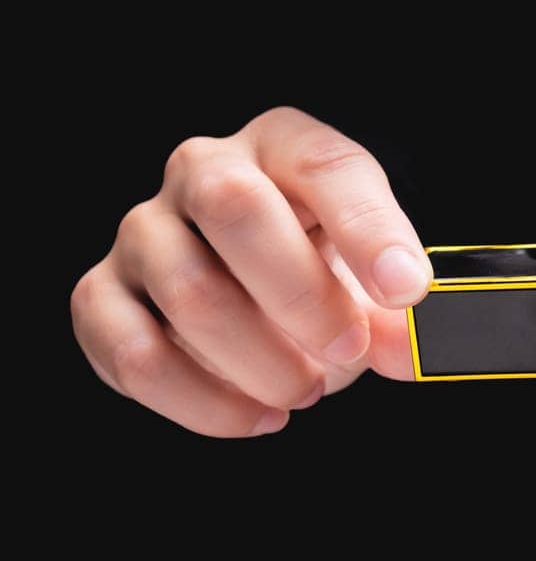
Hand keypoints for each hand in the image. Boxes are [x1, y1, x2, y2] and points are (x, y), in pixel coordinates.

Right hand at [70, 108, 430, 436]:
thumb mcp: (370, 273)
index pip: (325, 165)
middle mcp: (202, 170)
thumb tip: (408, 351)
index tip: (406, 290)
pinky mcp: (101, 297)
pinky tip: (256, 415)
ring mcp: (143, 231)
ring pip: (186, 290)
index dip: (369, 229)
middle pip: (234, 207)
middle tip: (348, 348)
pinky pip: (134, 353)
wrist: (259, 290)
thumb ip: (397, 311)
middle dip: (303, 296)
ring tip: (304, 388)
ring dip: (259, 360)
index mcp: (282, 145)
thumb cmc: (320, 267)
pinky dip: (203, 401)